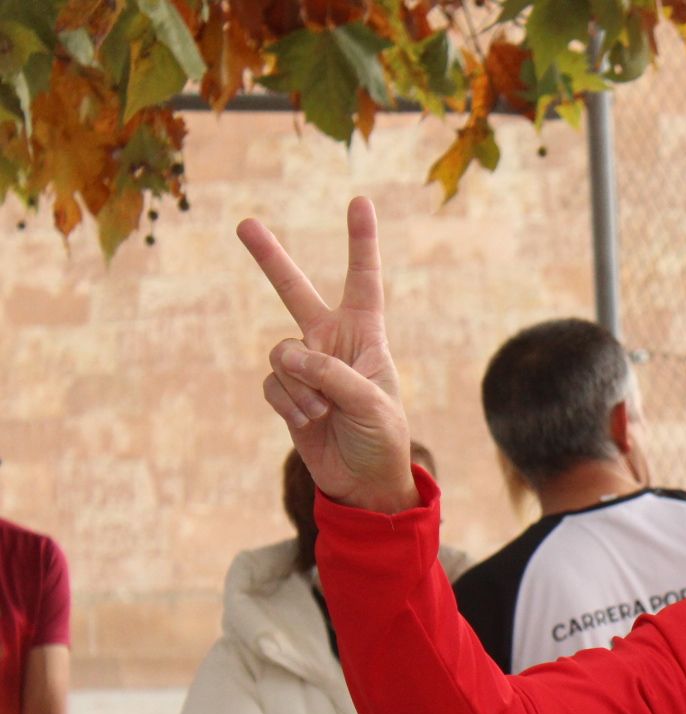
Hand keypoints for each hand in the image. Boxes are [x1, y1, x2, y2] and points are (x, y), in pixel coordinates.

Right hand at [238, 198, 418, 513]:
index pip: (363, 280)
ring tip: (324, 411)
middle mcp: (332, 342)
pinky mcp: (286, 392)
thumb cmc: (382, 437)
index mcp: (366, 335)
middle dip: (269, 259)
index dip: (361, 242)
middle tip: (244, 223)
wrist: (363, 480)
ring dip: (300, 386)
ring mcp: (306, 366)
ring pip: (281, 354)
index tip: (359, 201)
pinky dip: (290, 405)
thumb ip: (333, 375)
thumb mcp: (371, 404)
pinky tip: (310, 421)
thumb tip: (288, 357)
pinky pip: (273, 385)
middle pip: (294, 291)